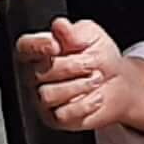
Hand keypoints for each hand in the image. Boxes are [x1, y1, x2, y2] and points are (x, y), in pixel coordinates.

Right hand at [23, 14, 143, 139]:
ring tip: (96, 79)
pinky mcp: (56, 118)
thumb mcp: (90, 35)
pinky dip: (84, 105)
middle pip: (37, 73)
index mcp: (40, 51)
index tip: (55, 46)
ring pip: (47, 95)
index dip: (37, 46)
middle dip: (71, 67)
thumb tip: (59, 25)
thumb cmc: (99, 56)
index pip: (25, 47)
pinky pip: (62, 114)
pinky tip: (96, 97)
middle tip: (92, 64)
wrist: (119, 82)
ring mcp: (43, 98)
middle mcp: (36, 75)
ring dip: (79, 86)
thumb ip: (73, 31)